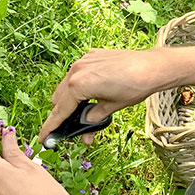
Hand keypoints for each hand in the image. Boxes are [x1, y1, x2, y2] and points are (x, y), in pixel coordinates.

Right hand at [38, 48, 169, 144]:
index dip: (50, 127)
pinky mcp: (91, 55)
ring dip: (69, 99)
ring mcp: (82, 60)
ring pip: (65, 85)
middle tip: (69, 128)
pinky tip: (93, 91)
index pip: (59, 111)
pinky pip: (77, 73)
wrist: (152, 67)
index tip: (43, 138)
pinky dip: (79, 84)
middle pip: (58, 98)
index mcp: (78, 85)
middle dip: (61, 114)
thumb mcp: (110, 109)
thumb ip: (92, 121)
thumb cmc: (134, 88)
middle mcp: (76, 70)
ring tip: (83, 110)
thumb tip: (85, 137)